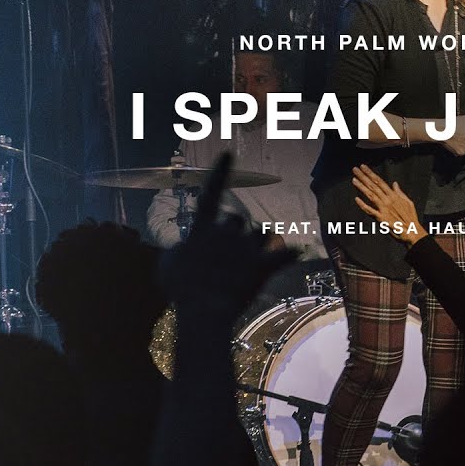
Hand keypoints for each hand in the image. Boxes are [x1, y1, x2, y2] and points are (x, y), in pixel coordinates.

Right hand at [159, 153, 296, 318]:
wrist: (203, 311)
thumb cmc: (181, 289)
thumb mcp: (166, 266)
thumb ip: (176, 250)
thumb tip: (182, 248)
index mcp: (203, 228)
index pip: (212, 193)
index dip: (220, 173)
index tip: (228, 154)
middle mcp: (227, 230)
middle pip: (237, 220)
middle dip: (234, 233)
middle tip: (226, 257)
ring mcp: (247, 248)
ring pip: (261, 233)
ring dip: (257, 243)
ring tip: (244, 266)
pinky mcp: (263, 266)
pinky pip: (284, 254)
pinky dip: (289, 254)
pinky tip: (297, 253)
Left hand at [351, 164, 425, 244]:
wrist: (412, 232)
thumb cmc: (411, 218)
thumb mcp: (408, 202)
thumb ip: (400, 192)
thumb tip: (394, 183)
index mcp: (393, 196)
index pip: (380, 182)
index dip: (371, 174)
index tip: (363, 167)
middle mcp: (388, 200)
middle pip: (373, 186)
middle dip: (364, 177)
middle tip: (355, 169)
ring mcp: (384, 209)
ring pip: (371, 195)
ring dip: (362, 187)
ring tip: (354, 180)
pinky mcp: (381, 219)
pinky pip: (370, 211)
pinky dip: (363, 205)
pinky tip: (357, 199)